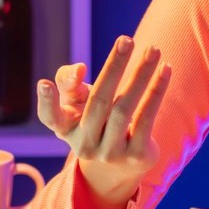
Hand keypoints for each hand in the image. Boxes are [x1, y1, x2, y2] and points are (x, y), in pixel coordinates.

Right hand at [35, 35, 171, 206]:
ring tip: (153, 50)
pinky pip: (146, 118)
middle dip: (113, 68)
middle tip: (127, 39)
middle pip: (99, 102)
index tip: (44, 83)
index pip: (51, 117)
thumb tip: (78, 70)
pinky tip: (165, 70)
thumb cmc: (93, 122)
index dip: (47, 101)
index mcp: (65, 129)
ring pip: (125, 108)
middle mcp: (84, 144)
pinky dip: (156, 91)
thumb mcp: (76, 104)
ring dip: (141, 75)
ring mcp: (110, 153)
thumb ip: (69, 82)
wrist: (117, 168)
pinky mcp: (135, 157)